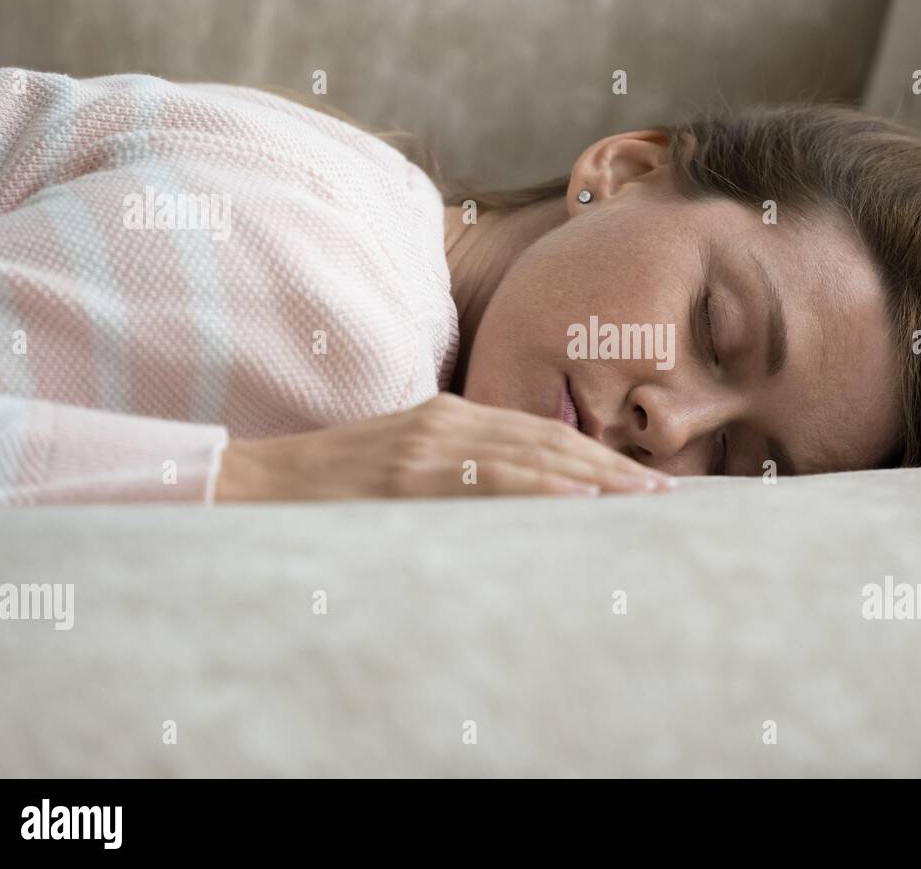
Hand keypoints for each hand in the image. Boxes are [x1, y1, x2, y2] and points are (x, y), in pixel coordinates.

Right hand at [214, 392, 674, 500]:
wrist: (256, 485)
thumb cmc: (334, 488)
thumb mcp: (405, 470)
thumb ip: (459, 474)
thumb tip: (521, 504)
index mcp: (449, 416)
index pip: (539, 433)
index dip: (594, 453)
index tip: (638, 478)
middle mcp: (447, 421)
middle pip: (547, 438)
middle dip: (610, 465)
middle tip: (664, 492)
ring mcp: (428, 443)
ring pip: (530, 454)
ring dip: (593, 476)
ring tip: (641, 498)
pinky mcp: (409, 471)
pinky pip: (488, 478)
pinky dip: (540, 486)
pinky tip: (579, 498)